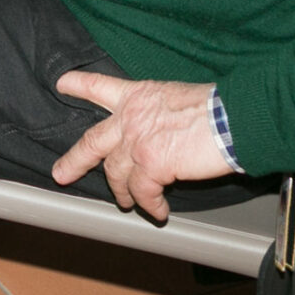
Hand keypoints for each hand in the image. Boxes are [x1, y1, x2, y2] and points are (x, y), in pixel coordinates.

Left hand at [49, 72, 231, 219]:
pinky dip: (150, 205)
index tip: (62, 84)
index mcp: (138, 95)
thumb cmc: (217, 106)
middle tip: (61, 173)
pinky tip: (158, 211)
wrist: (234, 118)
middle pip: (93, 141)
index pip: (99, 86)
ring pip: (115, 173)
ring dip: (121, 192)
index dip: (78, 85)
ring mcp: (138, 141)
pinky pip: (143, 192)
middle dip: (75, 160)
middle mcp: (131, 117)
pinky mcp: (152, 164)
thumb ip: (158, 112)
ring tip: (126, 202)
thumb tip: (161, 131)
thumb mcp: (177, 96)